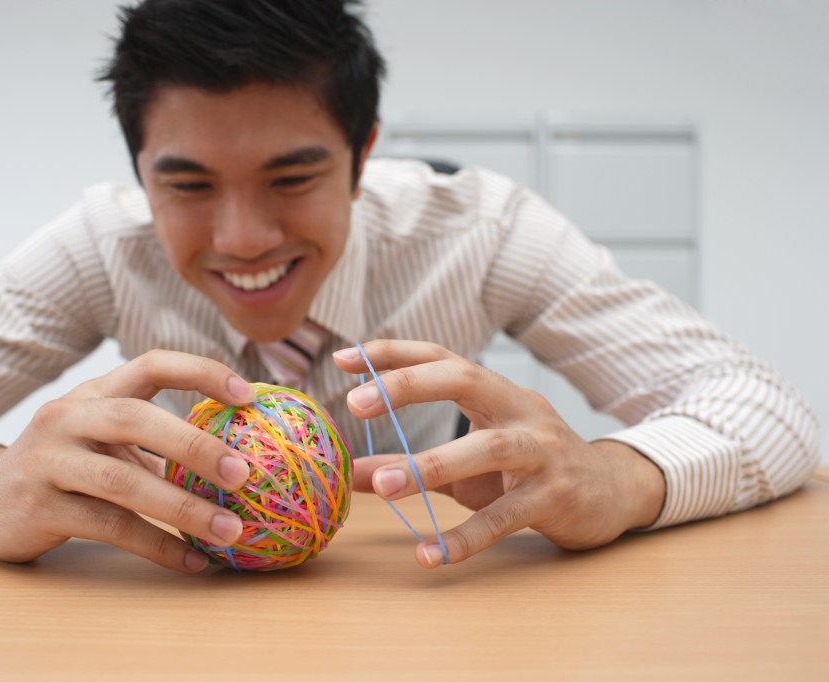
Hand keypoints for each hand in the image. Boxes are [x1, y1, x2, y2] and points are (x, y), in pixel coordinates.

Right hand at [0, 350, 255, 572]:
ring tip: (231, 531)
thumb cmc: (66, 467)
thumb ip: (157, 443)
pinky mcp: (40, 507)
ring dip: (184, 508)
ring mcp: (50, 460)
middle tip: (245, 473)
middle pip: (137, 418)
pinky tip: (192, 561)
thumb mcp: (104, 440)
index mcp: (94, 392)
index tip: (249, 394)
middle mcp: (68, 416)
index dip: (201, 372)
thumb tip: (241, 457)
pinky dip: (157, 546)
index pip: (151, 365)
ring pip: (124, 482)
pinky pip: (109, 528)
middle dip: (196, 446)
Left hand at [333, 340, 665, 567]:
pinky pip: (505, 519)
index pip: (442, 357)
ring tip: (380, 486)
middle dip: (409, 386)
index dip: (393, 354)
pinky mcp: (555, 498)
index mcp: (496, 392)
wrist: (611, 492)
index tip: (344, 359)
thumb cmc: (526, 470)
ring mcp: (543, 452)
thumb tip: (346, 473)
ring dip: (429, 464)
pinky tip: (428, 554)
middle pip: (465, 379)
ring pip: (487, 448)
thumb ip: (409, 462)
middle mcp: (521, 411)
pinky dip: (465, 538)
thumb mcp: (466, 462)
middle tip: (356, 404)